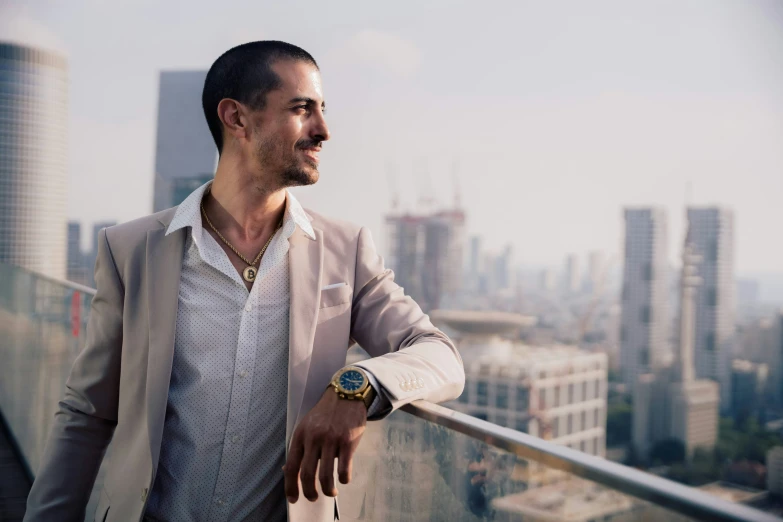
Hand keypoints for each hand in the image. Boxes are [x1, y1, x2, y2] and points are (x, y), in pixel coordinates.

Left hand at [283, 388, 366, 502]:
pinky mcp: (348, 441)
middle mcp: (314, 438)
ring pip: (326, 475)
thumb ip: (299, 447)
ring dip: (328, 490)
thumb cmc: (326, 413)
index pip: (292, 466)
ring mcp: (331, 440)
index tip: (293, 498)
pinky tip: (343, 479)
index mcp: (301, 435)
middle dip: (309, 492)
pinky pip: (344, 469)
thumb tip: (287, 470)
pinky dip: (343, 479)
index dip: (291, 486)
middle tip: (313, 498)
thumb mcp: (307, 426)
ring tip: (331, 492)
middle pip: (307, 474)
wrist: (346, 394)